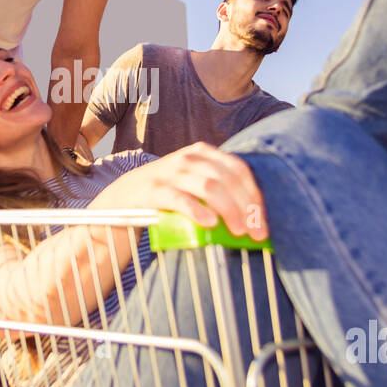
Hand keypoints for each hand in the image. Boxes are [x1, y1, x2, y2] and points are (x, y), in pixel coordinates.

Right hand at [91, 142, 267, 241]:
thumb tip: (255, 217)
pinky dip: (198, 211)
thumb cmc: (168, 193)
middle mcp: (189, 159)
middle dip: (247, 207)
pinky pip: (181, 199)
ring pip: (210, 187)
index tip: (263, 220)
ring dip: (230, 210)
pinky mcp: (154, 191)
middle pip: (228, 180)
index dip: (254, 195)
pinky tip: (210, 223)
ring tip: (239, 231)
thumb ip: (219, 187)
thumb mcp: (193, 180)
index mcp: (203, 153)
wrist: (124, 196)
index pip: (238, 170)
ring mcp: (171, 173)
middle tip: (256, 232)